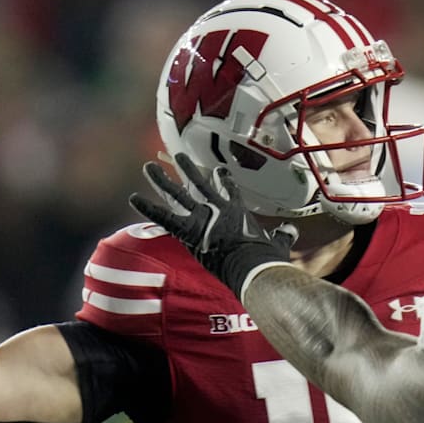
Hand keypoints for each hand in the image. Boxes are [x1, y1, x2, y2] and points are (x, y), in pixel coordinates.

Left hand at [129, 152, 297, 297]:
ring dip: (163, 180)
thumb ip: (282, 235)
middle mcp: (218, 209)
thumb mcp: (278, 243)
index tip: (220, 170)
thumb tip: (290, 230)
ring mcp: (202, 216)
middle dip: (188, 170)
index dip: (224, 180)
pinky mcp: (190, 229)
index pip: (229, 191)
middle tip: (178, 157)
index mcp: (238, 212)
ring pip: (178, 194)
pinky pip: (164, 216)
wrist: (254, 265)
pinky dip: (149, 207)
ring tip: (149, 167)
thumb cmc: (266, 257)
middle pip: (199, 185)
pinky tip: (133, 197)